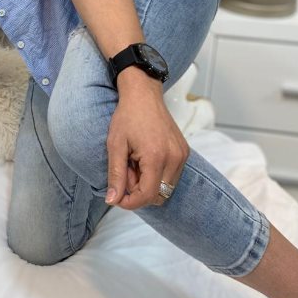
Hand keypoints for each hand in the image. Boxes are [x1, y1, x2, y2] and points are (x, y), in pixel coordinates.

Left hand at [105, 75, 189, 210]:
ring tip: (134, 163)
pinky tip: (144, 159)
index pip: (147, 196)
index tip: (117, 197)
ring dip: (148, 184)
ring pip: (166, 188)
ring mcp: (182, 155)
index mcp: (156, 157)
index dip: (130, 202)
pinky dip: (157, 176)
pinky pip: (172, 177)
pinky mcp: (184, 152)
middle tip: (126, 171)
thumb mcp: (115, 145)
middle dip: (139, 192)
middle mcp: (174, 158)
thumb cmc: (127, 117)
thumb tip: (113, 201)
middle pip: (158, 196)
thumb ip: (116, 175)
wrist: (144, 94)